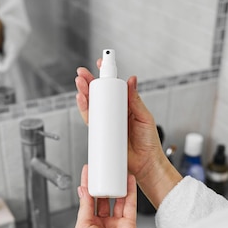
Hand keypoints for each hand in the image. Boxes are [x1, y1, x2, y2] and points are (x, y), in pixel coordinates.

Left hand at [74, 165, 137, 227]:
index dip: (88, 184)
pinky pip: (129, 204)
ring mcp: (116, 222)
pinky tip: (128, 181)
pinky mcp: (129, 223)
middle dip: (103, 183)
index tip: (88, 171)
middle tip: (103, 168)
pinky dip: (130, 192)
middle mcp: (102, 222)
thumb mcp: (83, 226)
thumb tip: (82, 190)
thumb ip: (84, 206)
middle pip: (103, 198)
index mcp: (88, 223)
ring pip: (117, 199)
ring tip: (116, 171)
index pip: (88, 199)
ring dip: (116, 185)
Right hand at [75, 63, 181, 208]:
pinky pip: (90, 121)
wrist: (146, 163)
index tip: (101, 63)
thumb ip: (136, 100)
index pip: (114, 88)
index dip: (106, 76)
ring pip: (92, 106)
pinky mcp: (101, 135)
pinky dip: (84, 110)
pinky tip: (82, 100)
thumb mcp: (144, 117)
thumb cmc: (149, 142)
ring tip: (79, 83)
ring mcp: (107, 123)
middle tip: (82, 73)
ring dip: (84, 93)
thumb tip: (132, 80)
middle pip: (98, 95)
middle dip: (89, 83)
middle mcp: (114, 113)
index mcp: (125, 106)